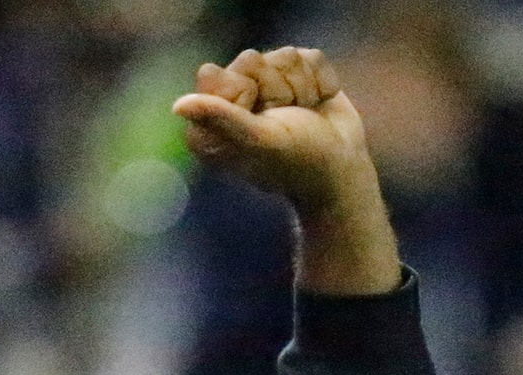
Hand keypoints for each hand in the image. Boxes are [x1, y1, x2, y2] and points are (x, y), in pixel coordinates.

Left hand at [174, 50, 399, 296]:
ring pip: (284, 56)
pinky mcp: (298, 74)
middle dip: (276, 91)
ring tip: (304, 117)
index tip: (258, 121)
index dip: (242, 93)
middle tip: (285, 122)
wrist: (343, 170)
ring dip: (302, 89)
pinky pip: (310, 57)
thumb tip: (178, 105)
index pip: (213, 74)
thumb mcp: (258, 141)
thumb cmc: (298, 163)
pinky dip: (321, 82)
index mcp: (212, 120)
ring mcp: (268, 84)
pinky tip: (318, 105)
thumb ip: (221, 119)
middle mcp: (235, 100)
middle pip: (250, 59)